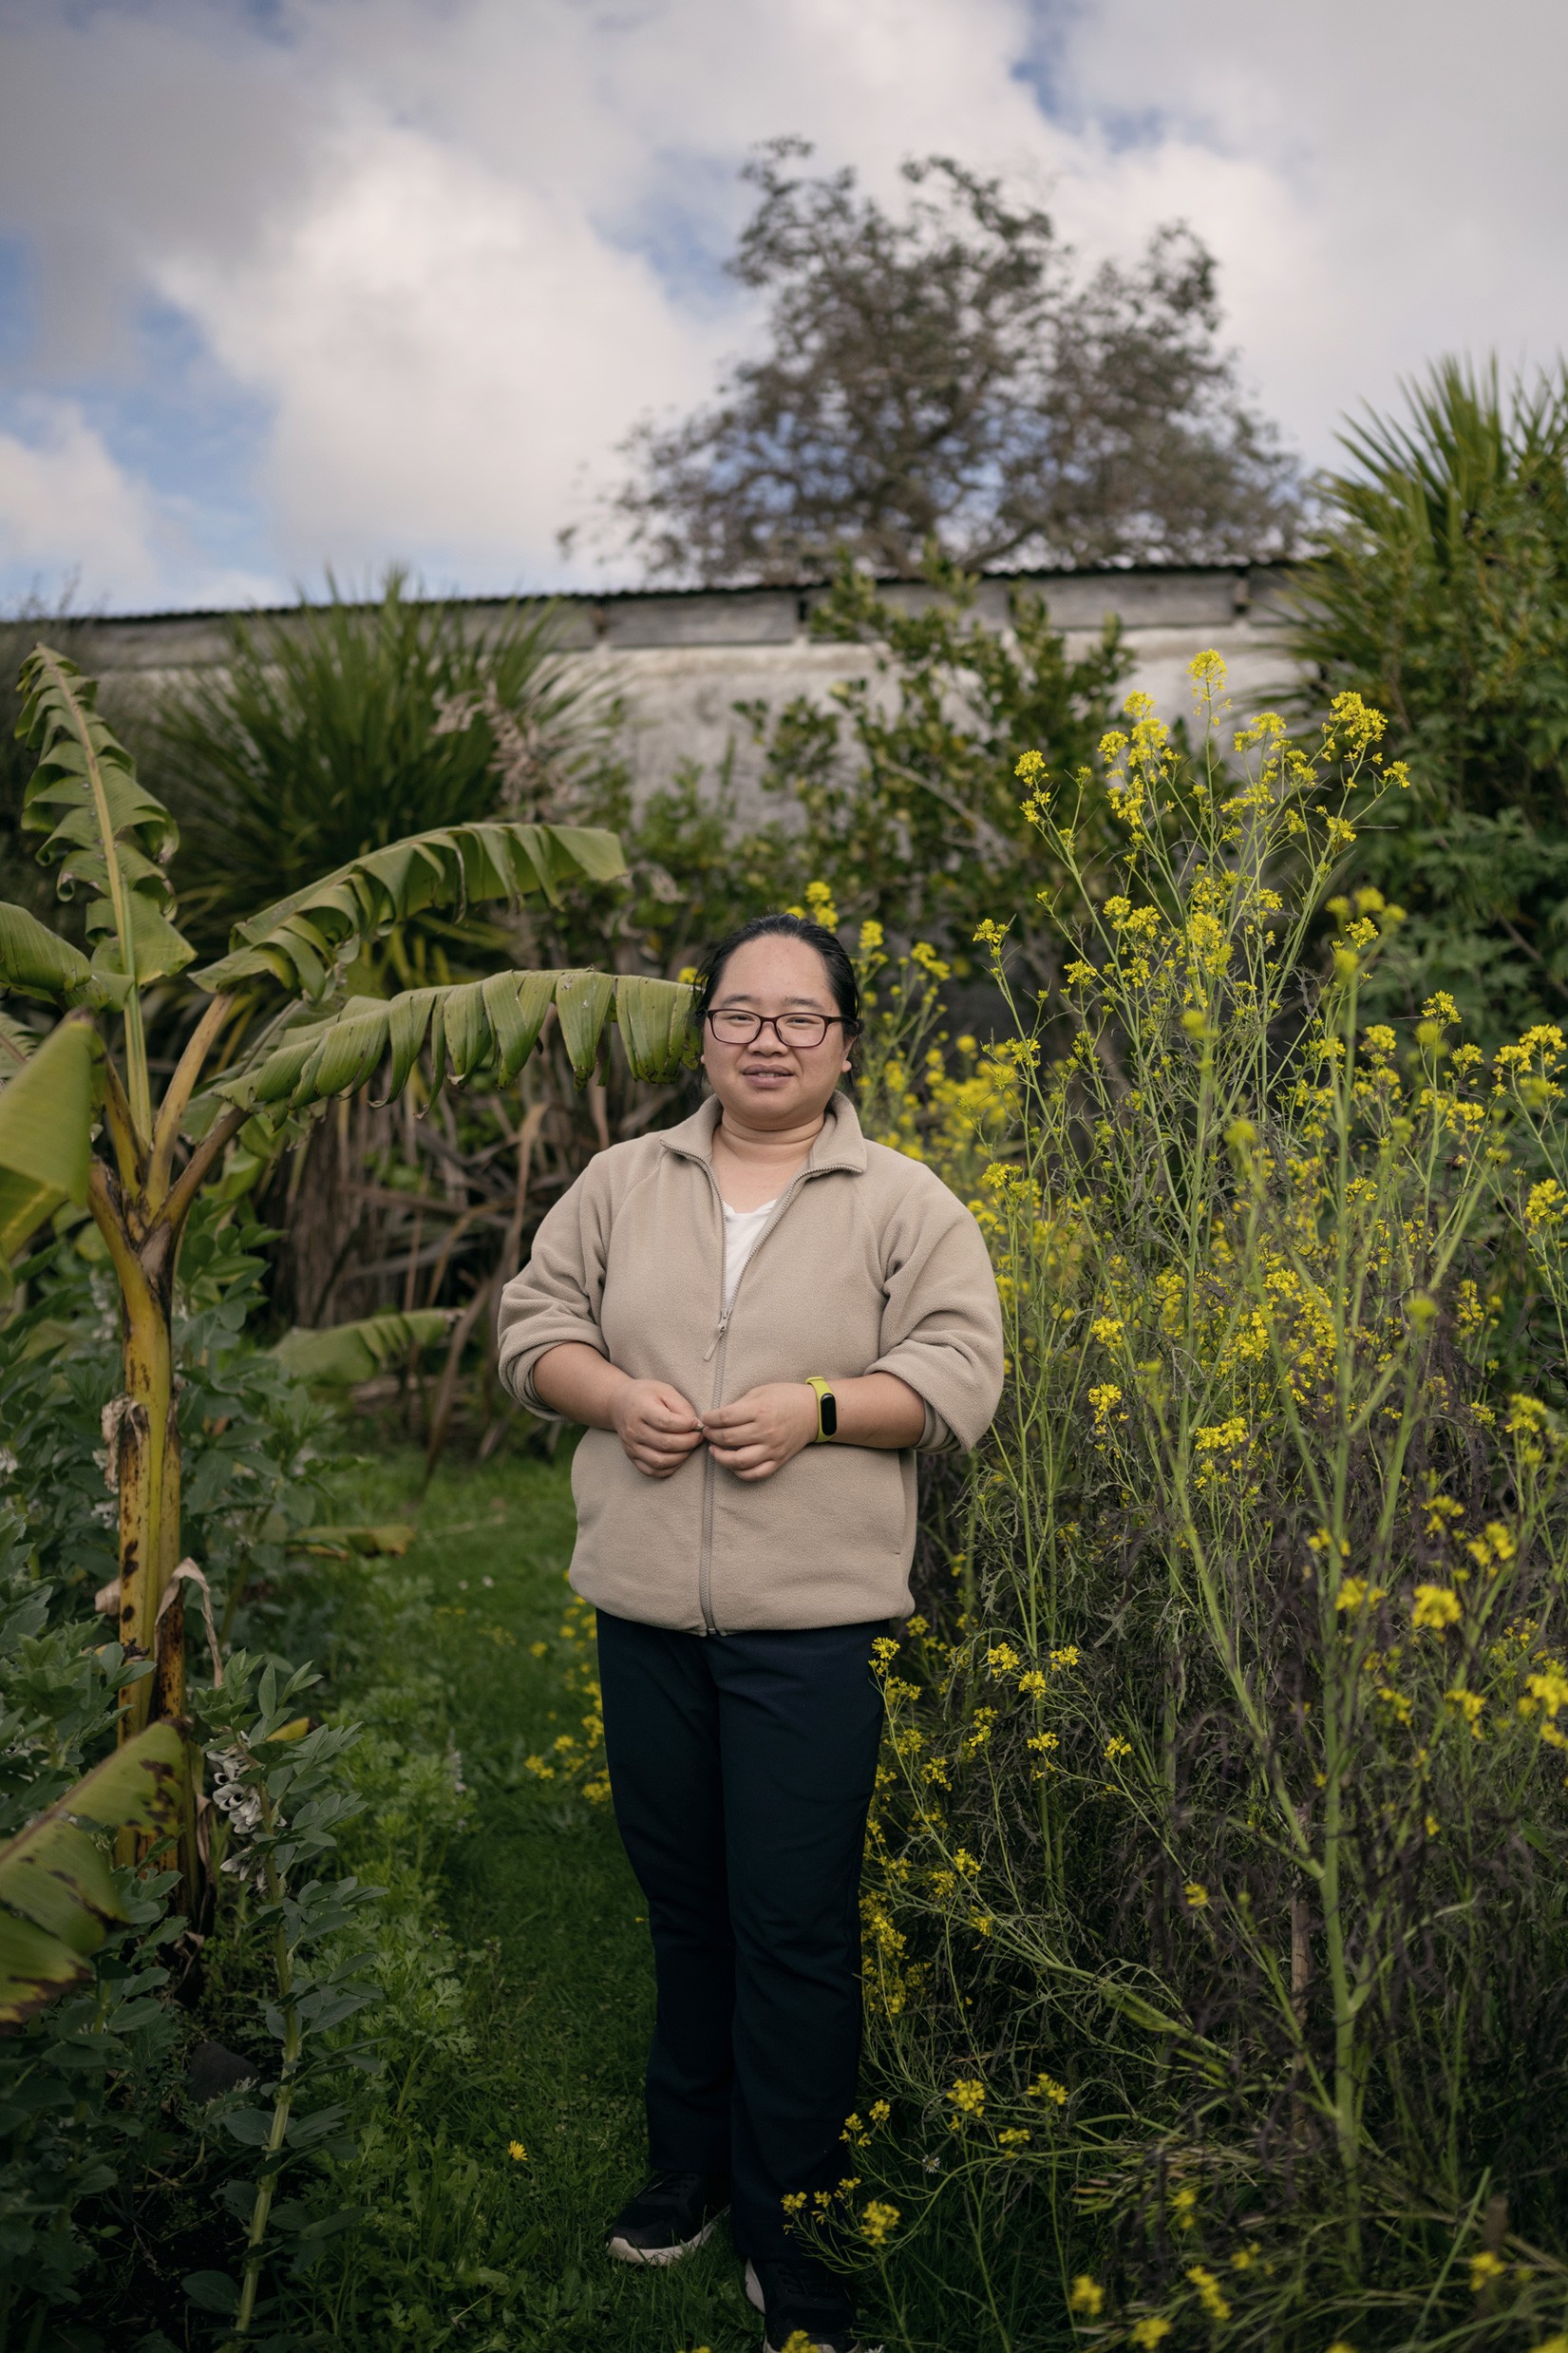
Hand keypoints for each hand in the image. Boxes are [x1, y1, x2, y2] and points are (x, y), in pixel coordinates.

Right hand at [611, 1378, 703, 1479]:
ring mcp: (631, 1446)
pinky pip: (652, 1471)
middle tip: (698, 1436)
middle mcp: (633, 1430)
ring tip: (689, 1447)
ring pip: (659, 1461)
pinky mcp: (632, 1457)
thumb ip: (681, 1407)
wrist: (619, 1404)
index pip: (665, 1423)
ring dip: (681, 1457)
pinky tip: (678, 1457)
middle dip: (688, 1442)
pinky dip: (669, 1468)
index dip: (685, 1425)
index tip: (696, 1423)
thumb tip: (695, 1426)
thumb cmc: (647, 1396)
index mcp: (641, 1409)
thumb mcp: (665, 1391)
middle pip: (664, 1444)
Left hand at [702, 1383, 818, 1481]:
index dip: (709, 1419)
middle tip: (707, 1432)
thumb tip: (716, 1417)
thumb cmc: (785, 1397)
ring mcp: (772, 1449)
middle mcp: (766, 1431)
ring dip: (720, 1457)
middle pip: (728, 1439)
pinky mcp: (778, 1461)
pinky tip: (731, 1463)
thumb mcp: (760, 1391)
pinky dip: (739, 1472)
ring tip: (714, 1449)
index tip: (705, 1418)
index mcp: (760, 1410)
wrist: (814, 1412)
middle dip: (711, 1435)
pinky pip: (755, 1474)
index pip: (725, 1418)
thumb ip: (739, 1405)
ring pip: (738, 1461)